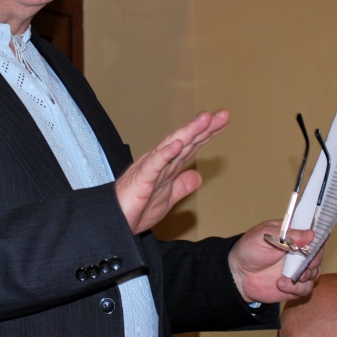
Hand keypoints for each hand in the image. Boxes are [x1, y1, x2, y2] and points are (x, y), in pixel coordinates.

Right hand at [115, 110, 229, 234]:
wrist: (114, 221)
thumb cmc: (136, 209)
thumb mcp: (168, 198)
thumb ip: (182, 185)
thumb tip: (197, 176)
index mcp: (167, 166)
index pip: (190, 146)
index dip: (207, 134)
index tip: (222, 121)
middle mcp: (160, 162)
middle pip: (185, 141)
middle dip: (204, 128)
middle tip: (222, 114)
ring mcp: (150, 168)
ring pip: (172, 146)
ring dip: (189, 132)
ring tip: (204, 120)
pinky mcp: (142, 178)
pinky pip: (155, 164)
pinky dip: (166, 153)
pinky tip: (177, 144)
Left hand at [227, 219, 324, 302]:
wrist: (238, 274)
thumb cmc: (249, 249)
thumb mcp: (265, 236)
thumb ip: (288, 235)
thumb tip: (311, 234)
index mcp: (293, 235)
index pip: (314, 233)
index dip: (320, 236)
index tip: (321, 241)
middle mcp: (298, 252)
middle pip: (318, 254)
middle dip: (315, 258)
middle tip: (307, 262)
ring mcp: (297, 269)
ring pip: (315, 272)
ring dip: (306, 274)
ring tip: (290, 275)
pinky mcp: (295, 286)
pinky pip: (306, 289)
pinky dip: (297, 288)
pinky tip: (281, 284)